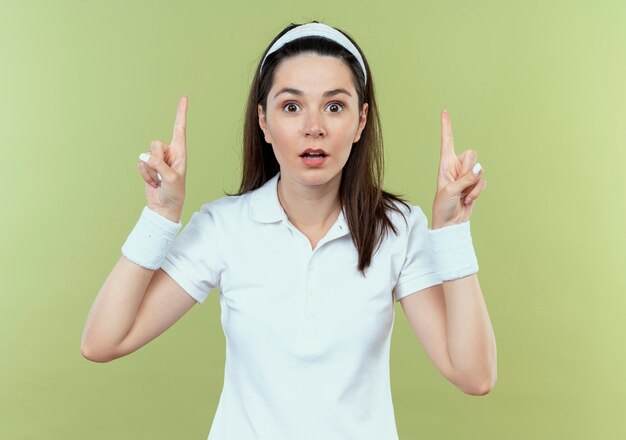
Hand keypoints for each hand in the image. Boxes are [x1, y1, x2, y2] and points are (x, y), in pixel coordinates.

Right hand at [137, 95, 187, 222]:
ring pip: (146, 155)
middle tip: (163, 173)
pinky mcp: (147, 167)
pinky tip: (153, 183)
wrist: (165, 208)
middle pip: (155, 144)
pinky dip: (145, 176)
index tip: (184, 97)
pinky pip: (140, 165)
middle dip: (156, 159)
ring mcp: (157, 160)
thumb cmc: (174, 193)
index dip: (181, 112)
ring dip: (150, 170)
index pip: (180, 128)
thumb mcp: (171, 178)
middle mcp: (169, 153)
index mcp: (180, 152)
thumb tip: (144, 156)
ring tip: (159, 180)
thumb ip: (158, 165)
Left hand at [431, 110, 485, 228]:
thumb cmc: (443, 206)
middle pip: (471, 155)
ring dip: (472, 185)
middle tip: (459, 184)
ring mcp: (467, 175)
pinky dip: (476, 193)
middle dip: (468, 170)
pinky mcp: (476, 184)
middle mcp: (457, 166)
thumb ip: (465, 179)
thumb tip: (480, 169)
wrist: (450, 223)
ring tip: (462, 195)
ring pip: (480, 169)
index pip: (447, 141)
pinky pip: (483, 181)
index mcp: (445, 163)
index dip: (446, 126)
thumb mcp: (450, 191)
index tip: (444, 111)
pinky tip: (467, 200)